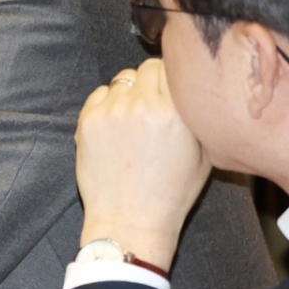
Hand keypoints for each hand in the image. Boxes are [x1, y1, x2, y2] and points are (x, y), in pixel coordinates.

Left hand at [77, 56, 210, 270]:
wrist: (130, 221)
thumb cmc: (170, 194)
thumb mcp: (202, 155)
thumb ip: (193, 115)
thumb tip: (187, 86)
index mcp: (173, 112)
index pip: (168, 67)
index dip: (170, 77)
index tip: (169, 90)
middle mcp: (141, 105)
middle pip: (144, 69)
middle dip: (150, 82)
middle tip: (152, 105)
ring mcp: (111, 111)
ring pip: (121, 81)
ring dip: (128, 94)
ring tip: (133, 121)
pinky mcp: (87, 120)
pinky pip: (99, 94)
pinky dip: (107, 104)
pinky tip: (115, 128)